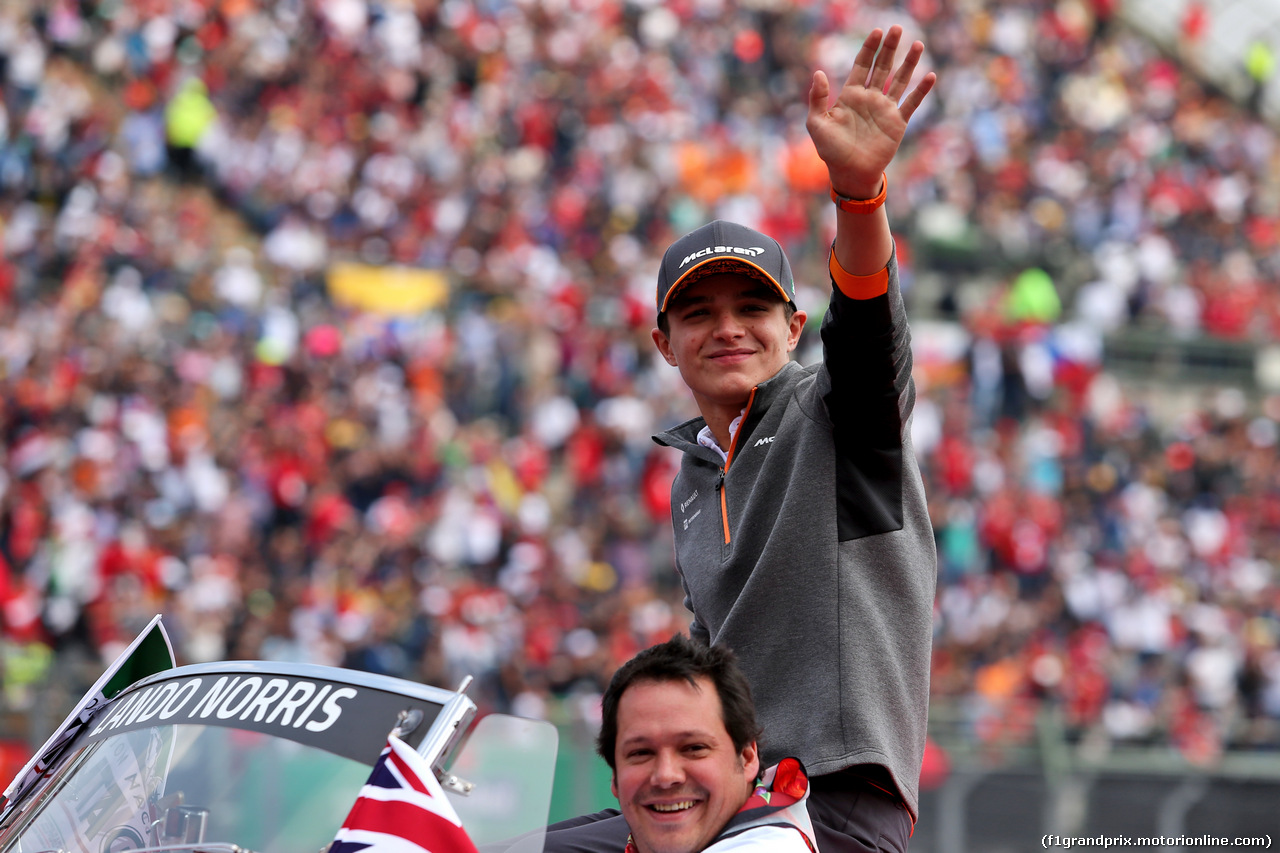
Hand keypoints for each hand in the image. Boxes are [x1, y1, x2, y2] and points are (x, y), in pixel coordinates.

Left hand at [806, 26, 935, 199]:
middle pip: (882, 67)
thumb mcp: (817, 124)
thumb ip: (816, 99)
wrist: (850, 174)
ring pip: (899, 80)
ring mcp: (885, 109)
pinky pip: (911, 103)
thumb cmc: (831, 151)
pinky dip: (921, 91)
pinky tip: (930, 76)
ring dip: (908, 63)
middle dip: (889, 48)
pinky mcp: (897, 123)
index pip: (861, 65)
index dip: (869, 48)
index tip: (876, 31)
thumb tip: (818, 72)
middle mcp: (869, 98)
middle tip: (896, 28)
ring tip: (917, 44)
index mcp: (850, 95)